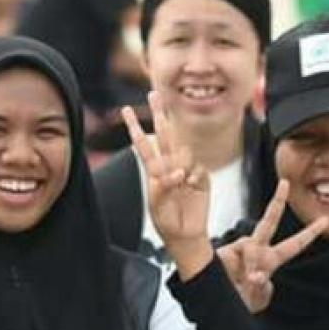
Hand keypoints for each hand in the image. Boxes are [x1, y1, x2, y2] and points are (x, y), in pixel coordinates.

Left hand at [124, 94, 211, 276]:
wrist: (186, 236)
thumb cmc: (167, 222)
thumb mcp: (157, 208)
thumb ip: (162, 188)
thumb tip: (176, 172)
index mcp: (154, 171)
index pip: (144, 144)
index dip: (135, 127)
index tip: (126, 110)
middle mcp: (170, 166)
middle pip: (165, 133)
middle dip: (159, 113)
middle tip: (153, 93)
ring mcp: (187, 170)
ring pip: (183, 152)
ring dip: (180, 164)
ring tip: (180, 182)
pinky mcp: (202, 177)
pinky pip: (198, 168)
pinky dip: (194, 177)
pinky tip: (191, 187)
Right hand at [216, 178, 328, 312]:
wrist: (216, 304)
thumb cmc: (239, 302)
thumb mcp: (258, 299)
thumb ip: (263, 287)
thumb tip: (257, 275)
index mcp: (270, 261)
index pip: (294, 245)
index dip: (309, 233)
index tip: (325, 220)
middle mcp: (257, 251)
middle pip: (269, 222)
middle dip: (277, 202)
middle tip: (284, 183)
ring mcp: (240, 250)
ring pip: (253, 244)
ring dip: (254, 264)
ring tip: (248, 281)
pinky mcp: (226, 251)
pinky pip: (240, 252)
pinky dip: (243, 266)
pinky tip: (238, 277)